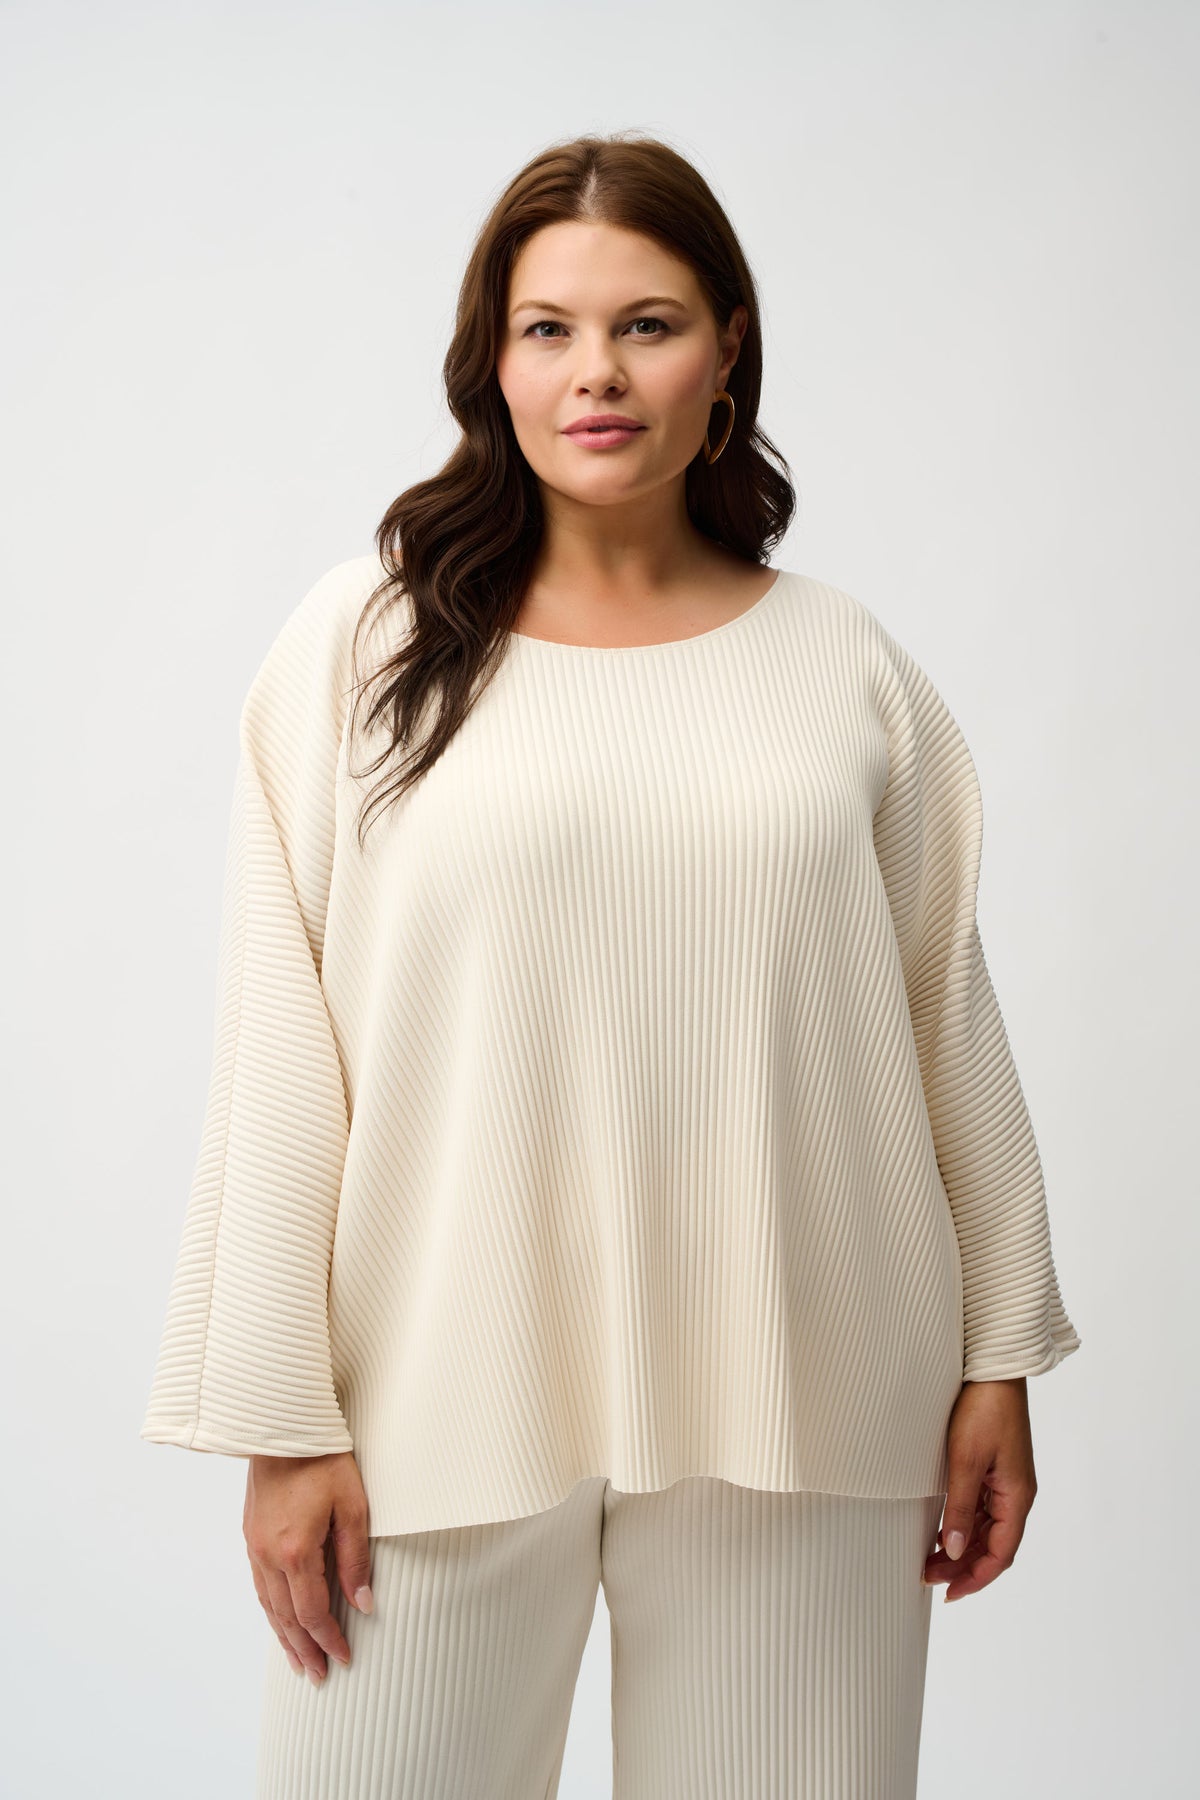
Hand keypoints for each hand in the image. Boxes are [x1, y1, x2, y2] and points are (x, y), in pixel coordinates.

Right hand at [243, 1451, 373, 1683]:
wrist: (284, 1427)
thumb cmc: (324, 1460)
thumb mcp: (353, 1506)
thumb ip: (356, 1557)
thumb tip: (363, 1601)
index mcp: (296, 1551)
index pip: (312, 1612)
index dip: (329, 1639)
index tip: (343, 1658)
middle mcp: (269, 1555)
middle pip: (286, 1617)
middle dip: (304, 1649)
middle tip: (317, 1675)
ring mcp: (255, 1545)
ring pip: (268, 1604)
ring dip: (283, 1635)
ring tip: (298, 1660)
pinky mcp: (251, 1534)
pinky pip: (260, 1584)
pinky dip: (270, 1609)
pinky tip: (279, 1618)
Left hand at [923, 1378, 1036, 1603]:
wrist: (993, 1367)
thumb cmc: (983, 1407)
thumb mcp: (965, 1459)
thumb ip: (961, 1507)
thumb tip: (955, 1551)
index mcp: (1017, 1496)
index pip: (1000, 1554)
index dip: (976, 1579)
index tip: (949, 1593)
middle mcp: (1016, 1494)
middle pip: (994, 1546)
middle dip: (964, 1568)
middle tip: (929, 1578)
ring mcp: (1007, 1482)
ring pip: (988, 1530)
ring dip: (963, 1549)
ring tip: (931, 1561)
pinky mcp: (995, 1469)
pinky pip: (983, 1510)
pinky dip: (965, 1526)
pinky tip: (944, 1531)